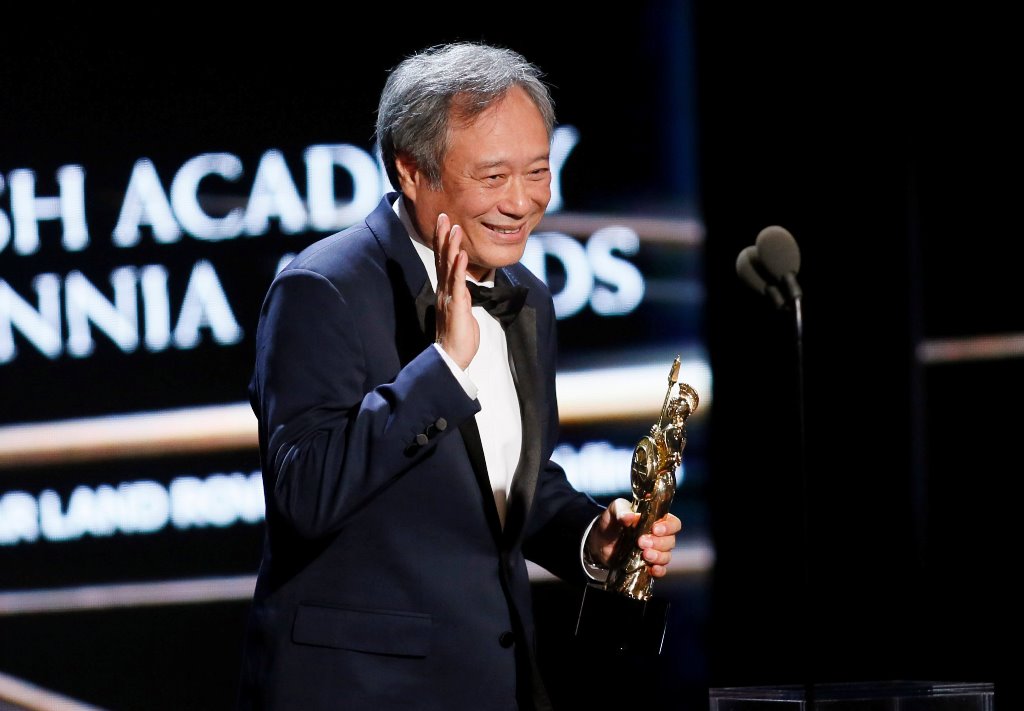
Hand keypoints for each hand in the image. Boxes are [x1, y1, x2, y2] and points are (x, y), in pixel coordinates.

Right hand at [433, 213, 478, 369]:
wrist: (453, 357)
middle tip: (443, 215)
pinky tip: (460, 254)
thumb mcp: (462, 310)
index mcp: (446, 290)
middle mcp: (444, 290)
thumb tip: (464, 286)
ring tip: (453, 228)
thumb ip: (461, 295)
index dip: (443, 242)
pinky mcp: (455, 305)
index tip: (445, 223)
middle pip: (442, 258)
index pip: (443, 261)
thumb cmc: (458, 336)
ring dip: (451, 246)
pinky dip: (459, 267)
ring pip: (448, 267)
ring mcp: (448, 296)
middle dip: (442, 236)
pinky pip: (457, 283)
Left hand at [586, 498, 681, 577]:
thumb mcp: (614, 511)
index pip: (673, 523)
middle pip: (671, 541)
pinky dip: (659, 570)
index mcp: (656, 520)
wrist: (600, 542)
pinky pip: (661, 570)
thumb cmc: (612, 522)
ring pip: (667, 556)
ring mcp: (655, 552)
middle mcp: (659, 536)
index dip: (668, 527)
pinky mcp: (648, 565)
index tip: (655, 529)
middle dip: (658, 543)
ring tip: (644, 555)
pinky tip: (652, 569)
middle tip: (641, 542)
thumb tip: (630, 516)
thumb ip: (622, 510)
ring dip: (658, 556)